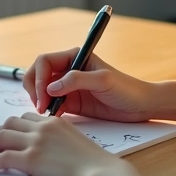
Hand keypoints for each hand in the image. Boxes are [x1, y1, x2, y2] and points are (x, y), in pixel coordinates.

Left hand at [0, 113, 146, 175]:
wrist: (101, 174)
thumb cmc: (95, 165)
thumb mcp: (75, 144)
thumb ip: (58, 142)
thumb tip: (47, 153)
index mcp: (55, 122)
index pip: (25, 118)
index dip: (11, 127)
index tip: (3, 136)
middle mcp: (43, 127)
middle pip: (9, 123)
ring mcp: (36, 142)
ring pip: (1, 137)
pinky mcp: (32, 159)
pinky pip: (2, 158)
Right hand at [25, 48, 156, 121]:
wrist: (141, 106)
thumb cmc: (127, 88)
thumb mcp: (103, 80)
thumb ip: (77, 80)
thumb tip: (51, 88)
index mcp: (75, 56)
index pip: (45, 61)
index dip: (40, 78)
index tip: (43, 96)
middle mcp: (68, 69)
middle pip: (38, 73)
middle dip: (34, 88)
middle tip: (39, 107)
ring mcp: (68, 87)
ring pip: (42, 90)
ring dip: (38, 100)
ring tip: (45, 113)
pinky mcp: (71, 103)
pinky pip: (51, 104)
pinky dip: (47, 111)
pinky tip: (53, 119)